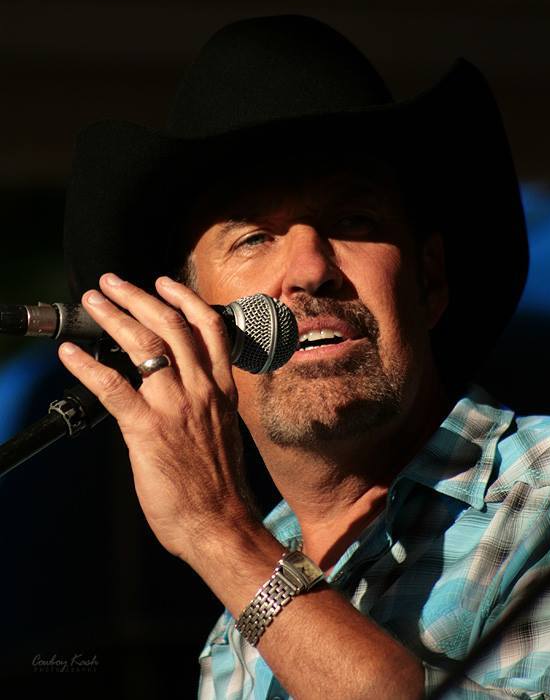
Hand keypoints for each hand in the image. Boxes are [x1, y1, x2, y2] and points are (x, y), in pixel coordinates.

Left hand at [58, 273, 254, 565]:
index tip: (164, 283)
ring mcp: (175, 407)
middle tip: (114, 282)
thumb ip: (204, 401)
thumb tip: (178, 387)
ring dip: (115, 316)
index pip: (209, 328)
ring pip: (145, 345)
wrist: (221, 523)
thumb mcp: (223, 430)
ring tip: (94, 300)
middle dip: (140, 296)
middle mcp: (201, 390)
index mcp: (221, 389)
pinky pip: (113, 388)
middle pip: (172, 325)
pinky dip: (88, 367)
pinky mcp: (148, 430)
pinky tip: (69, 354)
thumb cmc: (220, 484)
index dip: (185, 299)